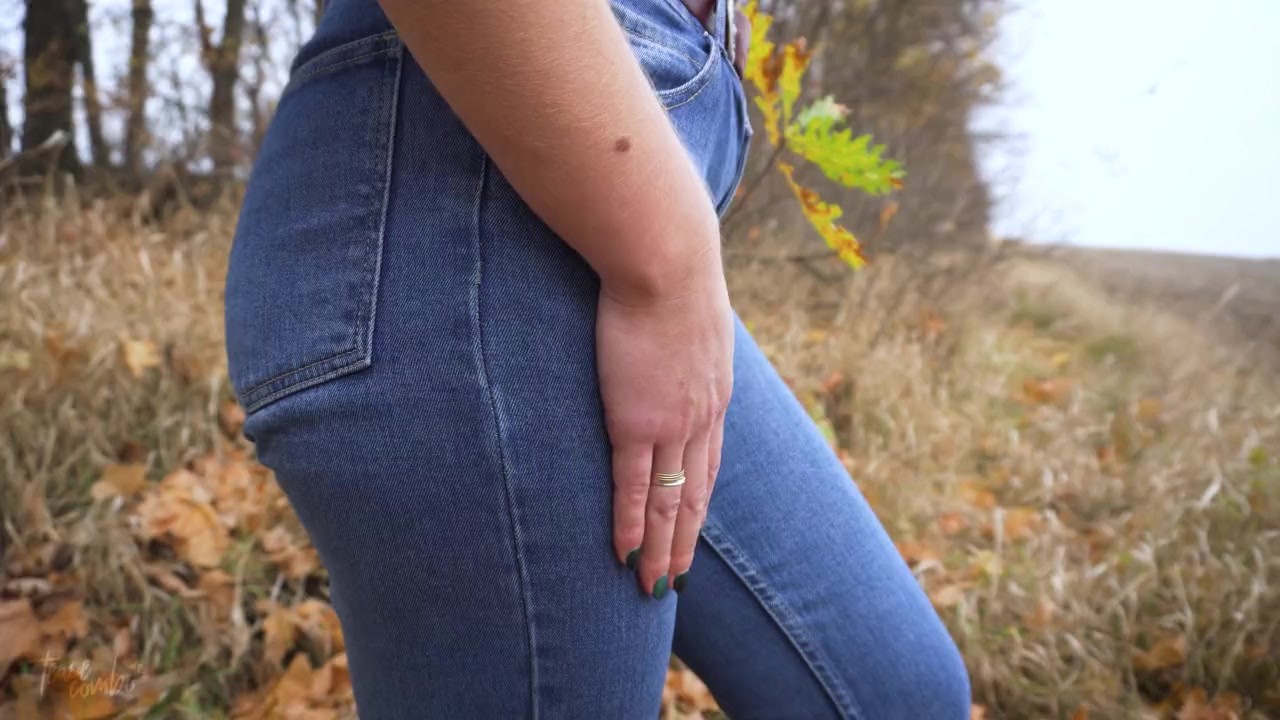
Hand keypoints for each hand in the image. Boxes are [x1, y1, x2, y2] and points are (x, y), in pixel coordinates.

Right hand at [597, 251, 733, 597]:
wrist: (667, 261)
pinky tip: (622, 552)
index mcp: (714, 393)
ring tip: (650, 585)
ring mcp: (671, 424)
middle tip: (672, 581)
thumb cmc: (673, 267)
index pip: (708, 462)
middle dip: (682, 541)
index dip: (698, 502)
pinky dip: (628, 524)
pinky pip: (632, 487)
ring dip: (658, 547)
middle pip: (693, 494)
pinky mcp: (636, 422)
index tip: (690, 530)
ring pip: (667, 502)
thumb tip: (676, 319)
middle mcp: (701, 418)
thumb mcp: (694, 306)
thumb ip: (686, 328)